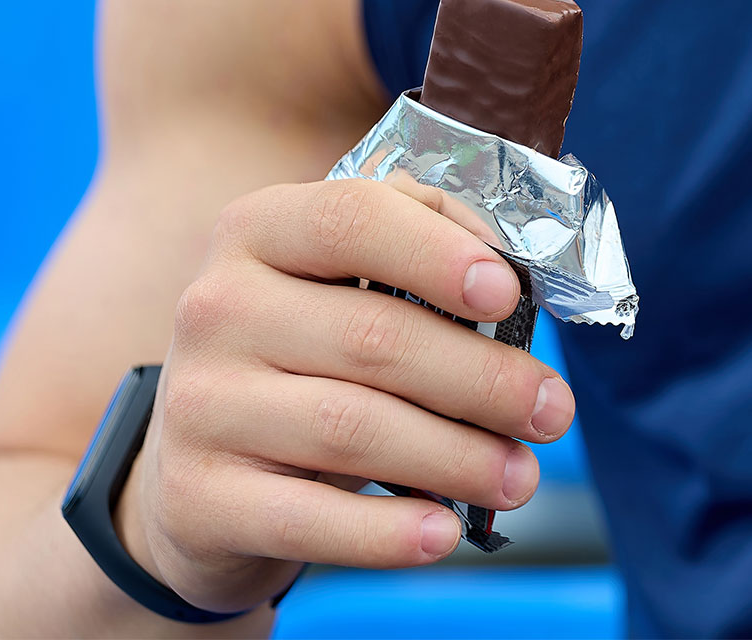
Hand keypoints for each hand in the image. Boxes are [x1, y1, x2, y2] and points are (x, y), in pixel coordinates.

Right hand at [115, 179, 575, 613]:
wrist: (199, 469)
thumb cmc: (302, 355)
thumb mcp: (337, 282)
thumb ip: (415, 243)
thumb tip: (511, 267)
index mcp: (258, 231)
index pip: (352, 218)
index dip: (438, 253)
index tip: (509, 293)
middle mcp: (217, 306)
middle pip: (374, 337)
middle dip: (484, 378)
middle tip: (552, 411)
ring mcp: (199, 403)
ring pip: (353, 428)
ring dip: (458, 457)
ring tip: (521, 476)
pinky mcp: (200, 497)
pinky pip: (308, 518)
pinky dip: (386, 532)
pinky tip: (442, 532)